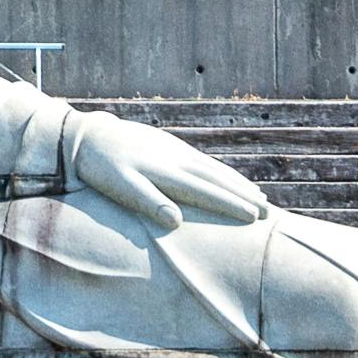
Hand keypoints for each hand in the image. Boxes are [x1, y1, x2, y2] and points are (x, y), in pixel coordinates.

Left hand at [66, 110, 268, 234]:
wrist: (89, 136)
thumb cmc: (102, 168)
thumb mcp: (120, 186)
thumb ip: (147, 201)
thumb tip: (175, 221)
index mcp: (167, 172)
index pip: (206, 191)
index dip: (231, 204)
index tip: (254, 217)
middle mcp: (177, 160)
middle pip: (217, 180)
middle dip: (244, 196)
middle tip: (269, 212)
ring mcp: (176, 152)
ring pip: (214, 170)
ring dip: (238, 184)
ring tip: (259, 197)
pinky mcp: (171, 147)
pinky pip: (204, 162)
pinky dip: (222, 172)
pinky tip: (229, 178)